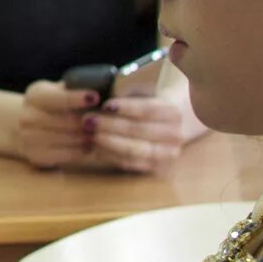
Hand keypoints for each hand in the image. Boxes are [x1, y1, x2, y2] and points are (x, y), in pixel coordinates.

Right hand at [12, 81, 102, 168]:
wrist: (31, 128)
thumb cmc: (57, 106)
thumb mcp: (61, 91)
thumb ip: (79, 88)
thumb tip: (109, 85)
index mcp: (35, 95)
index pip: (56, 97)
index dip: (76, 98)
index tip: (96, 97)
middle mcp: (27, 115)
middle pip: (64, 121)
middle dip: (88, 122)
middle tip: (107, 121)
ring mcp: (28, 137)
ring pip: (67, 139)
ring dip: (87, 137)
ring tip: (101, 134)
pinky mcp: (35, 155)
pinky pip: (65, 154)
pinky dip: (80, 150)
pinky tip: (89, 145)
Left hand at [83, 88, 201, 175]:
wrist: (165, 126)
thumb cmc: (146, 104)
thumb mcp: (143, 93)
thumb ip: (127, 93)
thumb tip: (99, 96)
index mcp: (173, 113)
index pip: (148, 109)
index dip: (126, 107)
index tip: (106, 105)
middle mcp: (174, 135)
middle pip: (138, 130)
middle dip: (110, 126)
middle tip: (88, 121)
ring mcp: (166, 154)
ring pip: (132, 150)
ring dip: (107, 142)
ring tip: (88, 135)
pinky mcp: (154, 168)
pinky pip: (128, 163)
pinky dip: (108, 155)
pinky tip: (93, 147)